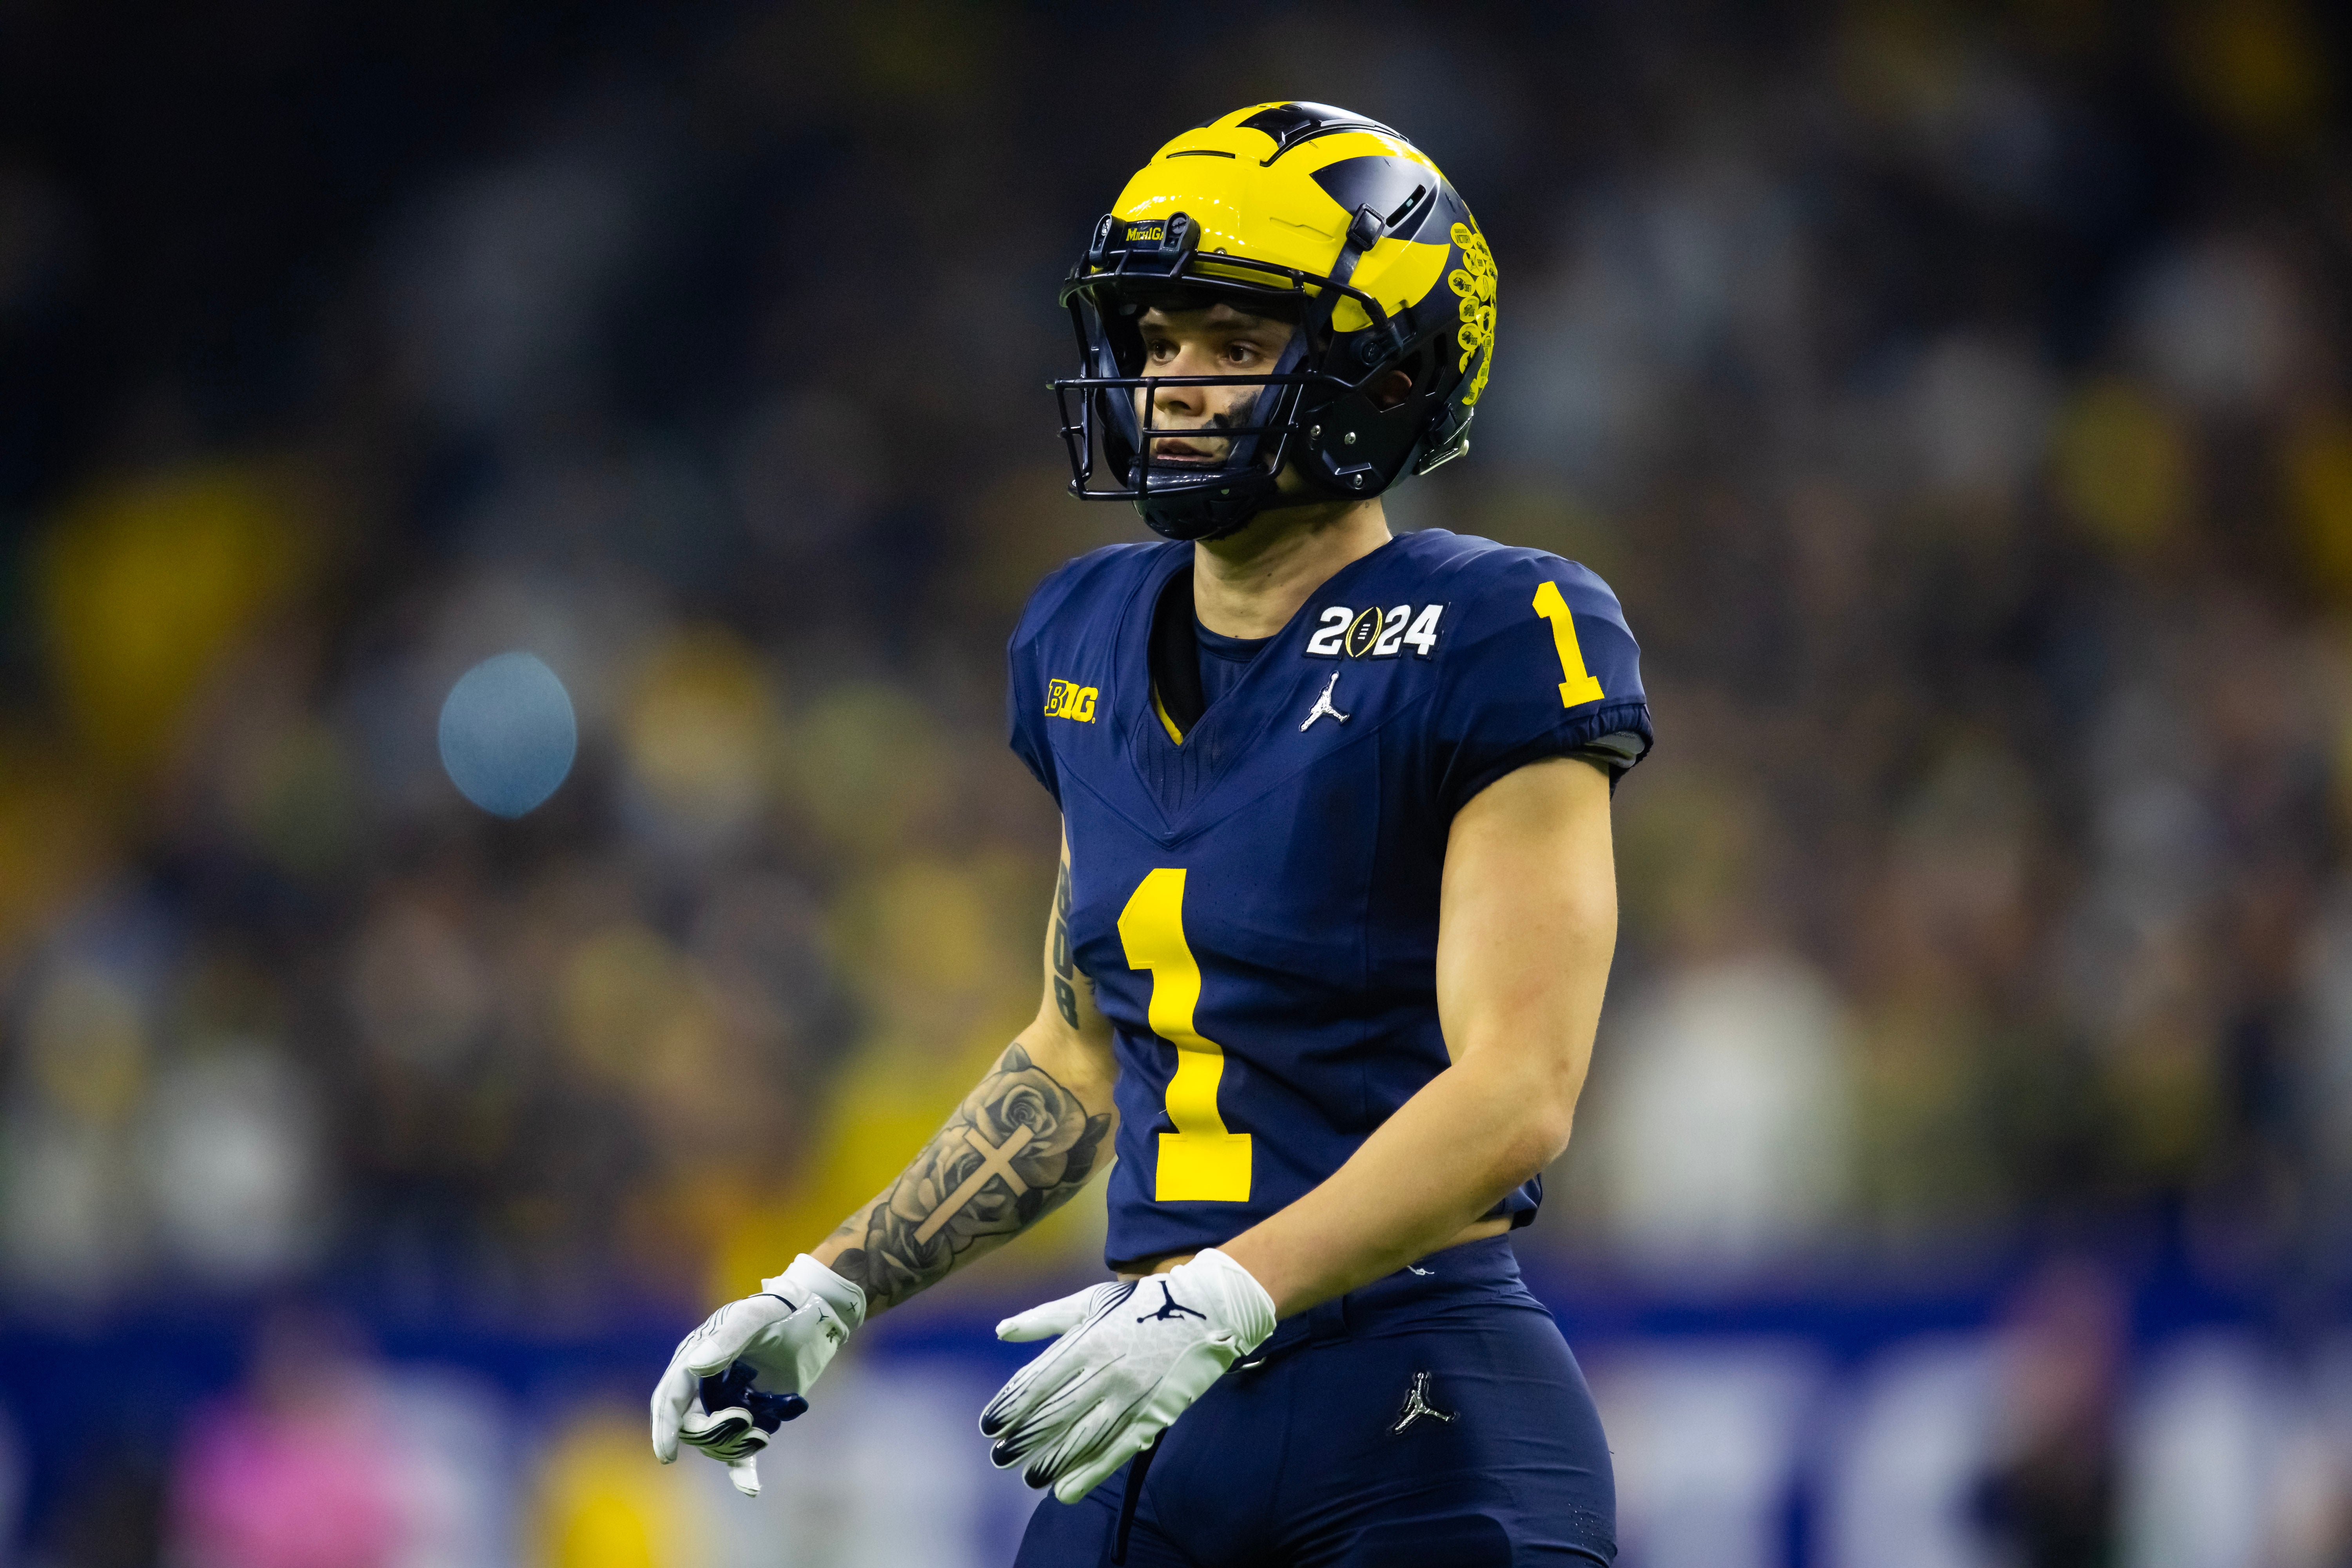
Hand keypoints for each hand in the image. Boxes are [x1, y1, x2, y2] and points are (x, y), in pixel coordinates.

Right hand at [650, 1253, 865, 1496]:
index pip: (671, 1397)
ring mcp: (728, 1403)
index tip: (667, 1454)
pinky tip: (751, 1489)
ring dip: (735, 1445)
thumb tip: (695, 1367)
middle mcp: (706, 1384)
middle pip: (692, 1425)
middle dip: (713, 1432)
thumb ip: (727, 1339)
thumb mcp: (756, 1316)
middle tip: (746, 1421)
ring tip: (763, 1433)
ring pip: (716, 1442)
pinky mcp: (753, 1416)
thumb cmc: (781, 1310)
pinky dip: (743, 1471)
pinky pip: (740, 1452)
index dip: (665, 1426)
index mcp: (696, 1357)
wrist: (814, 1316)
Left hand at [979, 1248, 1275, 1502]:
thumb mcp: (1090, 1301)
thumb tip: (1001, 1331)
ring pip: (1083, 1438)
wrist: (1206, 1310)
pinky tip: (1066, 1490)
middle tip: (999, 1458)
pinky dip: (1090, 1473)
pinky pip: (1117, 1450)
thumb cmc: (1140, 1304)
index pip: (1037, 1383)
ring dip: (1052, 1462)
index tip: (987, 1427)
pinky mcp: (1154, 1415)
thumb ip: (1043, 1318)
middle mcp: (1107, 1371)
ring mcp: (1132, 1396)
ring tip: (1029, 1477)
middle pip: (1055, 1415)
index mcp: (1088, 1341)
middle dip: (1023, 1440)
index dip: (1009, 1408)